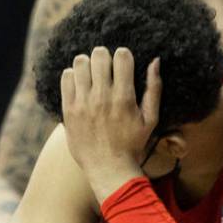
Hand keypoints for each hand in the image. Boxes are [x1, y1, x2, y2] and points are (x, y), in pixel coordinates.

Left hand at [60, 47, 160, 201]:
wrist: (108, 168)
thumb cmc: (133, 144)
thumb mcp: (151, 119)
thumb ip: (154, 89)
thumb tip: (155, 61)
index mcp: (124, 97)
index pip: (122, 56)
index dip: (124, 55)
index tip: (123, 64)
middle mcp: (102, 97)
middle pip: (99, 54)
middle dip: (105, 56)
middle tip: (107, 67)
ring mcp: (83, 103)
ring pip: (80, 62)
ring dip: (88, 64)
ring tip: (92, 75)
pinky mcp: (69, 109)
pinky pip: (66, 78)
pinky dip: (74, 76)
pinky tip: (81, 85)